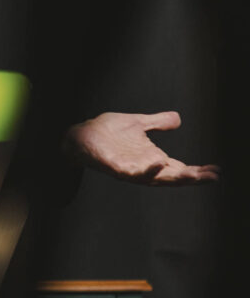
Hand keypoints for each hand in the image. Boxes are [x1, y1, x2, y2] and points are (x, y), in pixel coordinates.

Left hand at [63, 112, 219, 185]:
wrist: (80, 134)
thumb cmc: (106, 132)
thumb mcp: (138, 123)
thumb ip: (157, 122)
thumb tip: (178, 119)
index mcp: (151, 158)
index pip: (178, 168)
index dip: (197, 171)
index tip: (216, 171)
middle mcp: (142, 166)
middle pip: (171, 177)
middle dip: (191, 178)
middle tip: (212, 177)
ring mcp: (129, 168)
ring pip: (155, 178)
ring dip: (173, 177)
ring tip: (193, 174)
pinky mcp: (114, 166)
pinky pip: (131, 172)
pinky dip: (145, 170)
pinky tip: (158, 164)